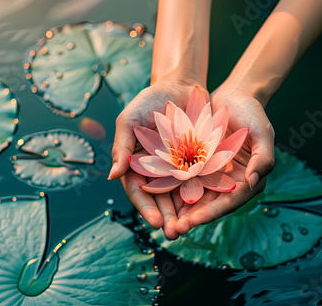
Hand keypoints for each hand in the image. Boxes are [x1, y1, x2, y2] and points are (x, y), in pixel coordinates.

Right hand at [109, 81, 208, 239]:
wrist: (180, 86)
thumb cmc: (149, 101)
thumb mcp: (129, 119)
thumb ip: (121, 146)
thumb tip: (113, 176)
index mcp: (136, 163)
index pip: (138, 191)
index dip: (145, 207)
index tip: (154, 222)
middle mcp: (156, 170)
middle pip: (160, 199)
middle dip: (166, 217)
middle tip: (173, 234)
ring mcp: (177, 168)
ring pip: (180, 196)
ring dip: (183, 213)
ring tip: (190, 228)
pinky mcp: (197, 162)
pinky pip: (200, 181)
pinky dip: (202, 195)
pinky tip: (208, 208)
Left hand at [175, 87, 274, 233]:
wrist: (233, 96)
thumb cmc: (252, 112)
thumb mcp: (262, 132)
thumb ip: (263, 158)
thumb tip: (253, 183)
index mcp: (249, 179)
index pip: (230, 201)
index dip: (212, 212)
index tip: (194, 220)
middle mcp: (230, 181)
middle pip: (211, 204)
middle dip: (193, 218)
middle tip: (174, 229)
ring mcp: (214, 174)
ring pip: (197, 197)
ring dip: (182, 210)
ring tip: (165, 222)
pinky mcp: (199, 166)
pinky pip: (186, 180)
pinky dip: (175, 190)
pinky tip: (158, 198)